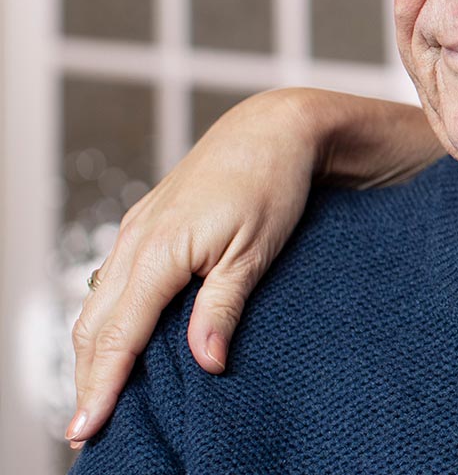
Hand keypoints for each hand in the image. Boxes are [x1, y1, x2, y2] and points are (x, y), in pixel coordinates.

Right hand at [66, 89, 319, 445]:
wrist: (274, 128)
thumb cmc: (272, 184)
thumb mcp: (255, 251)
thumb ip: (223, 308)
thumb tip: (205, 363)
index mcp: (159, 251)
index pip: (119, 335)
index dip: (101, 385)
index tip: (87, 428)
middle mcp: (137, 239)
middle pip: (95, 324)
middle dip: (87, 377)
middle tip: (85, 428)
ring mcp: (138, 229)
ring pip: (98, 302)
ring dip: (92, 350)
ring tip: (95, 395)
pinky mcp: (148, 222)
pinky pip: (113, 278)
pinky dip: (107, 316)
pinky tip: (116, 338)